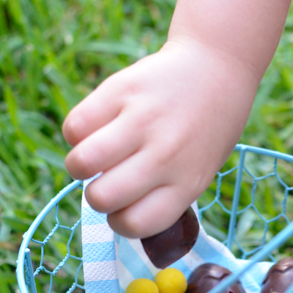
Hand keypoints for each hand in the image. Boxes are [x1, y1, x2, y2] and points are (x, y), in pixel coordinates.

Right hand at [63, 41, 259, 237]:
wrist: (216, 68)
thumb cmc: (205, 131)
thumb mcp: (200, 171)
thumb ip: (165, 194)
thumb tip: (116, 212)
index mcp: (187, 182)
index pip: (134, 224)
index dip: (119, 221)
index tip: (124, 207)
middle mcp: (165, 155)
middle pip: (102, 198)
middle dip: (96, 196)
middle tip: (108, 179)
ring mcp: (142, 120)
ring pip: (81, 162)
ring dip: (79, 166)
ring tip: (95, 156)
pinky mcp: (121, 90)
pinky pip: (76, 126)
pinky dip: (77, 133)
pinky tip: (96, 129)